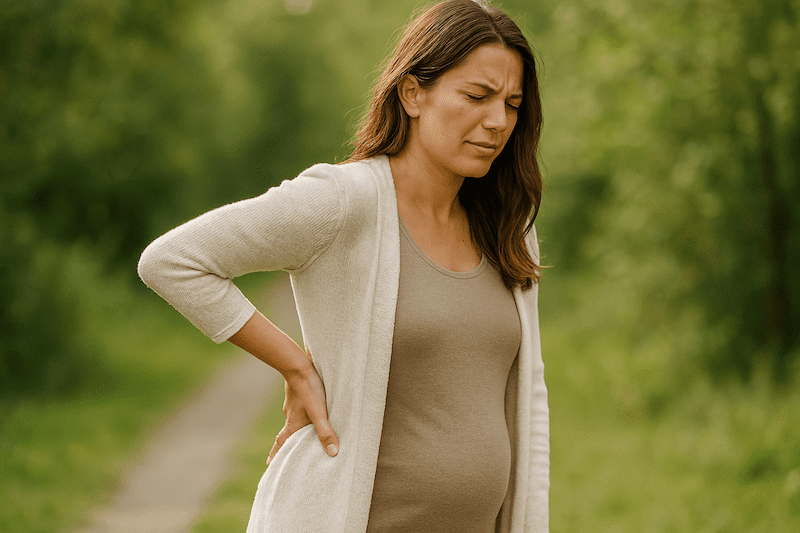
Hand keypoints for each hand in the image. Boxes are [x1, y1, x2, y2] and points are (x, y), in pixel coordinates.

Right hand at [267, 350, 338, 464]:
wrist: (299, 365)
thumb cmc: (310, 390)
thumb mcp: (319, 413)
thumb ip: (325, 432)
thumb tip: (333, 453)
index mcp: (293, 423)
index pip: (282, 443)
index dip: (277, 454)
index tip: (271, 464)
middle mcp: (290, 415)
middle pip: (284, 434)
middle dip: (283, 445)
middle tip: (279, 454)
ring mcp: (293, 404)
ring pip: (291, 420)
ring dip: (293, 430)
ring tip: (298, 435)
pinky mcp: (298, 394)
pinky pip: (297, 408)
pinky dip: (299, 416)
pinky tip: (306, 412)